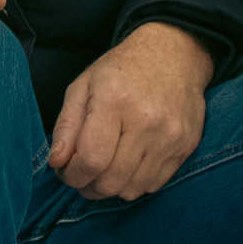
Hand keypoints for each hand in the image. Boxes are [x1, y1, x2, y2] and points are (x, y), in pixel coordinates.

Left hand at [49, 22, 214, 200]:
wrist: (174, 54)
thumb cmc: (122, 69)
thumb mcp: (84, 85)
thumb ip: (66, 124)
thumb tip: (57, 162)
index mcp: (115, 99)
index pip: (91, 159)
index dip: (73, 175)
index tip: (66, 171)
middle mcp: (146, 120)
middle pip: (111, 181)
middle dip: (88, 186)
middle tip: (83, 173)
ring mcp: (170, 136)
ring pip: (132, 190)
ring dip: (112, 187)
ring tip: (105, 168)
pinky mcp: (186, 146)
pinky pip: (154, 185)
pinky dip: (135, 182)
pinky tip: (129, 163)